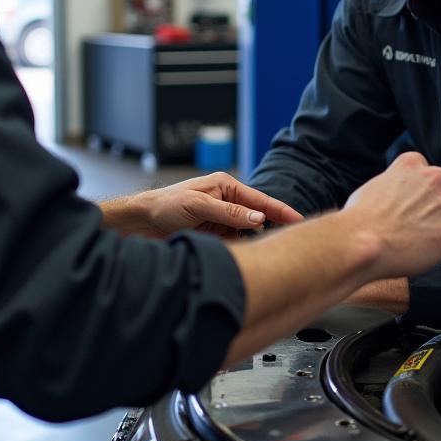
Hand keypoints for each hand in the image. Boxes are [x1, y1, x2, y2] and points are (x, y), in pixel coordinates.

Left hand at [129, 173, 303, 238]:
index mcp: (226, 186)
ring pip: (246, 234)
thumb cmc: (165, 206)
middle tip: (288, 241)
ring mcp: (221, 219)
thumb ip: (229, 212)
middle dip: (270, 228)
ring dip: (250, 242)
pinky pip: (234, 244)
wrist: (141, 223)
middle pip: (257, 217)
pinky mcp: (214, 235)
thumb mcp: (198, 205)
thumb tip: (259, 217)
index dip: (281, 210)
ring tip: (254, 250)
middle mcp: (226, 202)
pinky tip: (235, 254)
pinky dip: (237, 249)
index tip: (299, 220)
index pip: (260, 200)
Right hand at [343, 152, 440, 278]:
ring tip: (427, 247)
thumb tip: (398, 199)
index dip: (423, 195)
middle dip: (435, 212)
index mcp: (412, 163)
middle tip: (418, 231)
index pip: (427, 174)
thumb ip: (395, 186)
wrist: (362, 242)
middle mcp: (436, 177)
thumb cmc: (359, 220)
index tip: (416, 209)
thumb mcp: (374, 186)